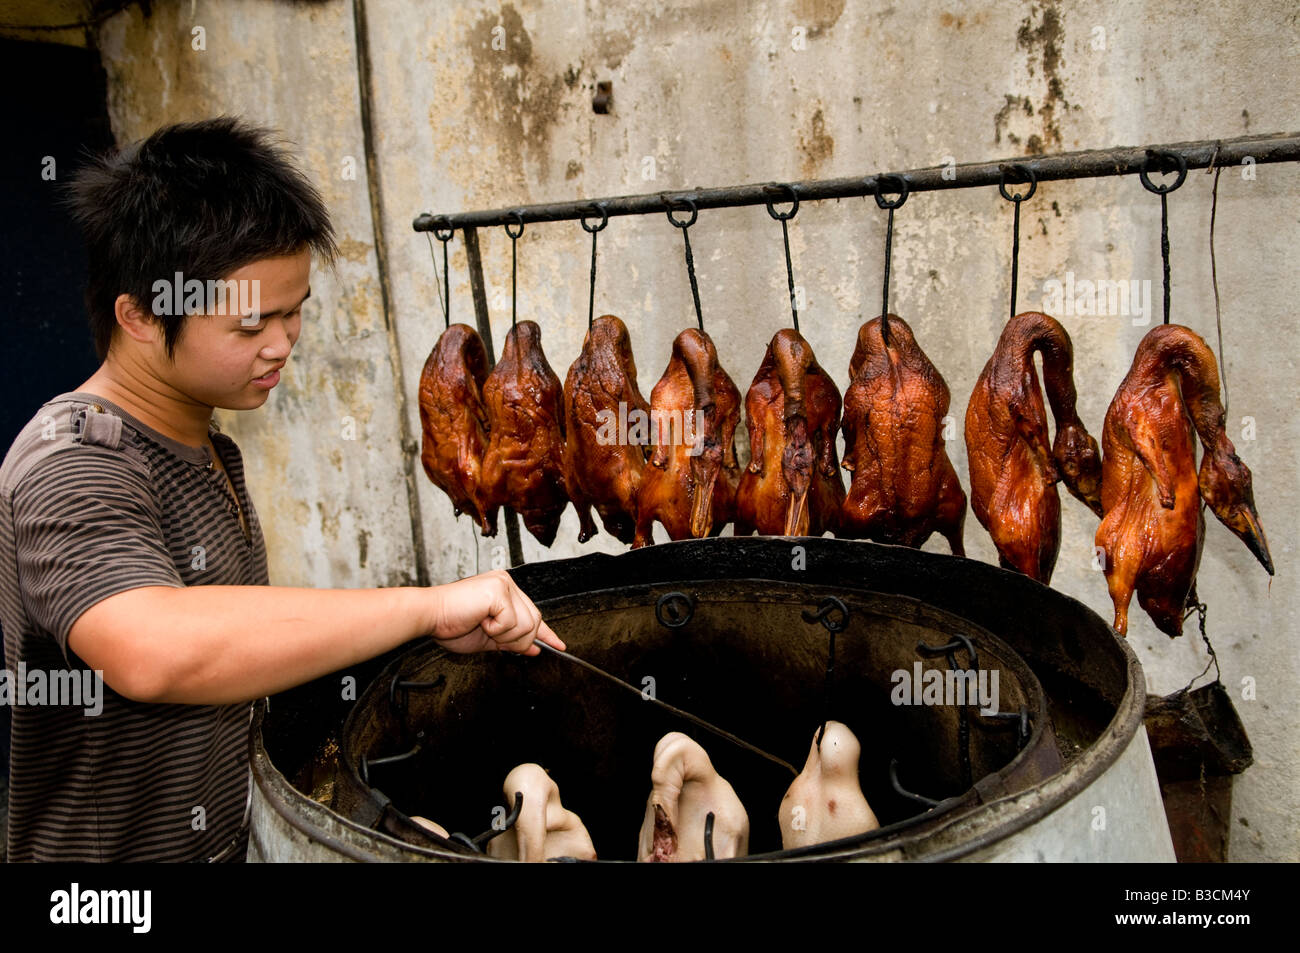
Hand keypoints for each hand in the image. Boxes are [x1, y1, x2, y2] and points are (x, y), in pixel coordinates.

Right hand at [429, 570, 565, 655]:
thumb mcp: (489, 638)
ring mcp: (503, 584)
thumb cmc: (451, 623)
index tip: (559, 645)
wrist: (429, 616)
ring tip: (483, 625)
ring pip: (526, 624)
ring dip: (504, 635)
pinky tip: (480, 620)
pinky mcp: (498, 590)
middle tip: (491, 634)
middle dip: (516, 638)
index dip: (546, 633)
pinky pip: (512, 622)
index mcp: (504, 591)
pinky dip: (496, 629)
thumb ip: (512, 641)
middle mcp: (506, 583)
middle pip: (534, 621)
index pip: (533, 613)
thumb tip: (534, 649)